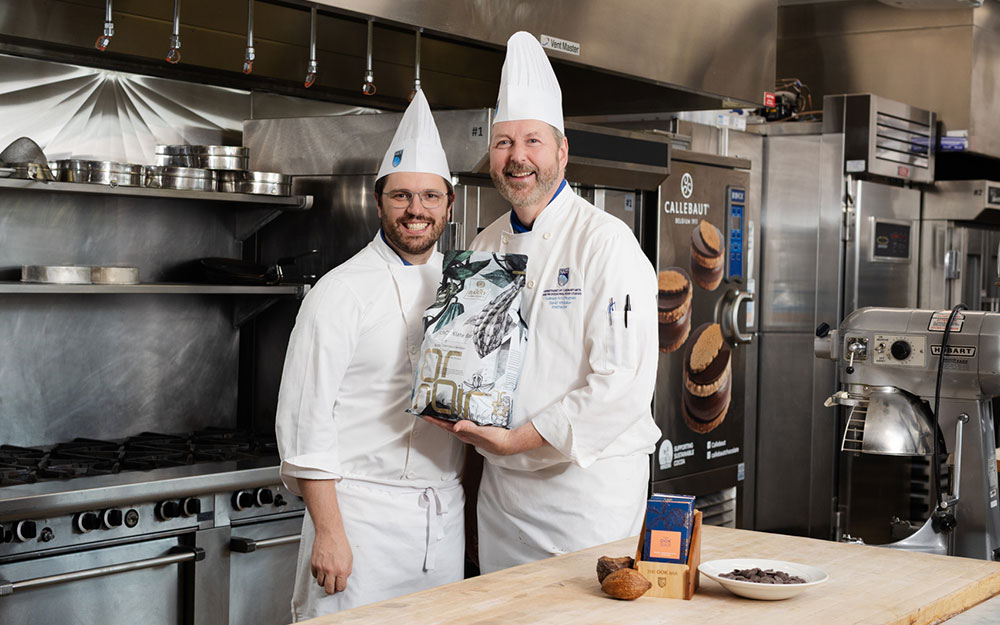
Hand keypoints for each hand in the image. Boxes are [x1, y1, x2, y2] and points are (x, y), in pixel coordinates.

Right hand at [311, 528, 352, 593]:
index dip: (340, 587)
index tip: (339, 585)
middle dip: (331, 589)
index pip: (340, 587)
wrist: (330, 533)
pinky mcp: (314, 564)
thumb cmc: (340, 543)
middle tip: (332, 585)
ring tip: (327, 575)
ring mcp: (321, 568)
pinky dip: (318, 574)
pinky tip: (322, 569)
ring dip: (324, 581)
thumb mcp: (349, 558)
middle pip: (329, 589)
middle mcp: (330, 570)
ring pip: (320, 583)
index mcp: (341, 570)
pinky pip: (315, 575)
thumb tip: (343, 578)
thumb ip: (347, 570)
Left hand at [423, 416, 546, 455]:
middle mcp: (465, 432)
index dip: (434, 420)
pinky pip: (465, 419)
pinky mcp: (478, 427)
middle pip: (447, 423)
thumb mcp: (482, 433)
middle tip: (429, 407)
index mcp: (463, 434)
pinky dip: (459, 414)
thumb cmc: (495, 440)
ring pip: (455, 421)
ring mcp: (471, 430)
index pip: (444, 426)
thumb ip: (469, 429)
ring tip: (441, 406)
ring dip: (447, 415)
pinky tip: (461, 410)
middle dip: (437, 416)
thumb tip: (455, 426)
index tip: (423, 413)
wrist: (509, 443)